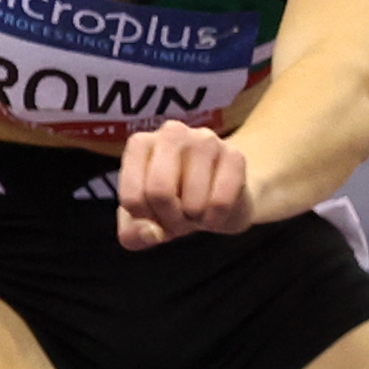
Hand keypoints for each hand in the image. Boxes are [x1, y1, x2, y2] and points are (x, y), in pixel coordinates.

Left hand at [113, 120, 253, 246]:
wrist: (220, 199)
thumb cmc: (173, 205)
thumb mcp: (143, 224)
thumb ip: (133, 234)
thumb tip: (151, 232)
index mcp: (140, 144)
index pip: (132, 197)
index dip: (144, 219)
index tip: (153, 214)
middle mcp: (171, 133)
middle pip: (159, 192)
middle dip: (169, 218)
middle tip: (177, 217)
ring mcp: (206, 140)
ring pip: (192, 201)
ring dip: (194, 218)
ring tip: (196, 209)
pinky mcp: (235, 155)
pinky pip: (220, 202)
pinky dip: (216, 218)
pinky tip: (215, 210)